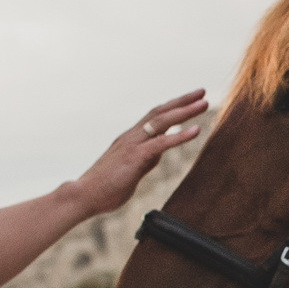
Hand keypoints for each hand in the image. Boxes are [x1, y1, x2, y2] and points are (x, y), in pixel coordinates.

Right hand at [70, 91, 208, 218]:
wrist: (84, 195)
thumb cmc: (106, 187)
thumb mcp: (131, 170)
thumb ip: (145, 160)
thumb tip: (158, 153)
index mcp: (130, 138)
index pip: (154, 116)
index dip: (172, 107)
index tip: (190, 100)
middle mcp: (132, 136)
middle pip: (160, 112)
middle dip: (182, 101)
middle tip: (202, 91)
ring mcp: (132, 144)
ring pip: (161, 121)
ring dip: (184, 111)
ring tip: (203, 103)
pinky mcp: (135, 156)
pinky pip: (161, 143)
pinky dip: (180, 135)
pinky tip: (197, 130)